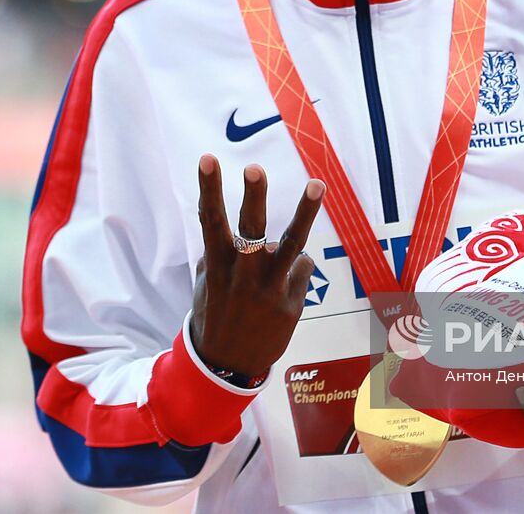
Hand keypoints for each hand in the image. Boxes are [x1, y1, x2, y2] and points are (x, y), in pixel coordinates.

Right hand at [189, 154, 323, 377]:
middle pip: (250, 229)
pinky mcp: (291, 303)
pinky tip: (286, 282)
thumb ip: (218, 253)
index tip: (209, 158)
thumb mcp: (206, 283)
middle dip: (253, 197)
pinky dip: (297, 266)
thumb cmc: (216, 313)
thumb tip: (227, 225)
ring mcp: (269, 290)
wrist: (227, 366)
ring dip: (305, 211)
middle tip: (254, 168)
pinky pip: (301, 267)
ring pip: (290, 244)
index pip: (210, 219)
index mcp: (216, 265)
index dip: (209, 188)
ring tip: (317, 183)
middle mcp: (242, 275)